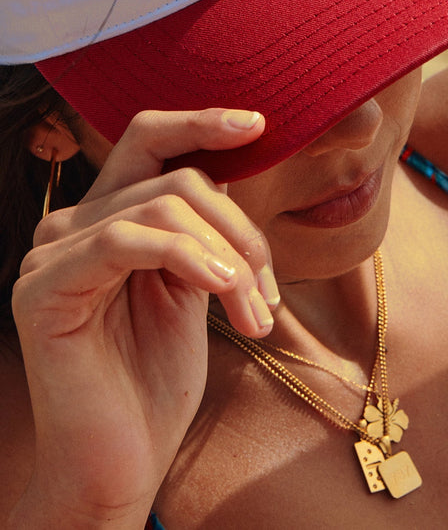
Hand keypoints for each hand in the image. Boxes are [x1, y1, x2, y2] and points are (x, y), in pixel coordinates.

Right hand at [11, 108, 274, 526]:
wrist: (121, 461)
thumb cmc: (158, 377)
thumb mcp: (194, 286)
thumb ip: (201, 229)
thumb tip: (227, 172)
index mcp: (107, 216)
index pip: (147, 140)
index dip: (201, 123)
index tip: (259, 125)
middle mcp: (71, 224)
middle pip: (174, 178)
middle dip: (239, 228)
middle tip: (268, 290)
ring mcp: (50, 253)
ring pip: (160, 205)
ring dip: (227, 256)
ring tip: (254, 312)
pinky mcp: (42, 288)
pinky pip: (124, 239)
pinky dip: (189, 258)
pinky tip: (223, 292)